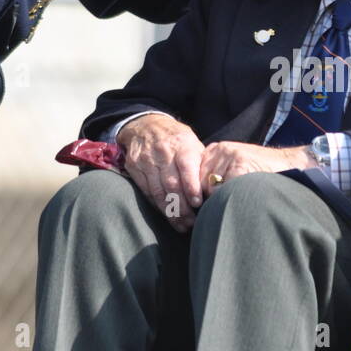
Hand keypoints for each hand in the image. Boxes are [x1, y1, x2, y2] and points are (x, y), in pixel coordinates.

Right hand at [117, 114, 205, 231]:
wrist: (146, 126)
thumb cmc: (177, 140)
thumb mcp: (192, 143)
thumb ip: (201, 163)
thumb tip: (215, 187)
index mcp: (181, 145)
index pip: (186, 167)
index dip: (191, 187)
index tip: (198, 203)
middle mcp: (163, 152)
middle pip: (172, 184)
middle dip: (182, 207)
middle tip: (192, 222)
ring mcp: (146, 160)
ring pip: (158, 192)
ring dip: (170, 212)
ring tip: (181, 225)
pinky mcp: (134, 168)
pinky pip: (146, 191)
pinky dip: (157, 206)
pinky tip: (167, 215)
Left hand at [198, 141, 311, 198]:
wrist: (289, 164)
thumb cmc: (261, 172)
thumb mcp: (234, 167)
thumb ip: (216, 176)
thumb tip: (196, 200)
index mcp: (215, 150)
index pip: (194, 176)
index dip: (198, 194)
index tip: (202, 207)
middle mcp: (220, 149)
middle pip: (200, 183)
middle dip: (207, 199)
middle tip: (220, 208)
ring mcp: (230, 154)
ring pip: (211, 188)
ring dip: (221, 201)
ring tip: (238, 201)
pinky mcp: (240, 162)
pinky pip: (225, 190)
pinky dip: (233, 198)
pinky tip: (245, 197)